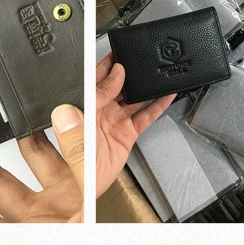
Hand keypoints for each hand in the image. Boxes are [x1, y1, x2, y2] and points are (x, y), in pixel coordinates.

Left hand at [0, 105, 83, 222]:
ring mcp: (56, 206)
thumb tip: (66, 117)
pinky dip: (73, 140)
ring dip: (33, 136)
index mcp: (25, 233)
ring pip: (32, 164)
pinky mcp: (79, 194)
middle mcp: (35, 219)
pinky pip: (66, 163)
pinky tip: (75, 119)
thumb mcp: (86, 213)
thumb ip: (77, 162)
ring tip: (34, 109)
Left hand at [96, 53, 175, 197]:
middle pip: (115, 85)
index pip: (94, 80)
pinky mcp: (128, 134)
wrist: (90, 189)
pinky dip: (157, 105)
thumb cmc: (77, 164)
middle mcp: (98, 112)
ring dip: (144, 86)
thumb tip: (107, 79)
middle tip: (137, 59)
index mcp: (83, 107)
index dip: (104, 66)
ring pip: (133, 98)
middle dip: (126, 72)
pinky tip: (166, 94)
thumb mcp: (83, 128)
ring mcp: (114, 122)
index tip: (116, 55)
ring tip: (156, 72)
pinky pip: (145, 116)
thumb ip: (94, 103)